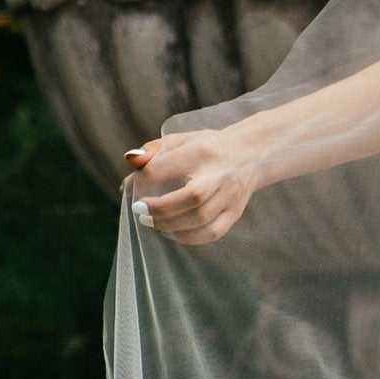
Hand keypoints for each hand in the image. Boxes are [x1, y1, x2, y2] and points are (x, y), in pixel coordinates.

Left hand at [126, 124, 260, 245]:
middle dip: (159, 209)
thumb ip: (152, 150)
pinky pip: (213, 232)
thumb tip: (129, 161)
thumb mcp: (180, 140)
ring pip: (201, 219)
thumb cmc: (207, 148)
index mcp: (200, 152)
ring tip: (152, 222)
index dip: (141, 181)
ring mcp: (229, 196)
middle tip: (139, 211)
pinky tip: (173, 233)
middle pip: (191, 198)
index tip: (130, 189)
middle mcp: (218, 175)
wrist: (250, 155)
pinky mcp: (234, 213)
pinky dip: (190, 238)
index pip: (164, 168)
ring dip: (171, 225)